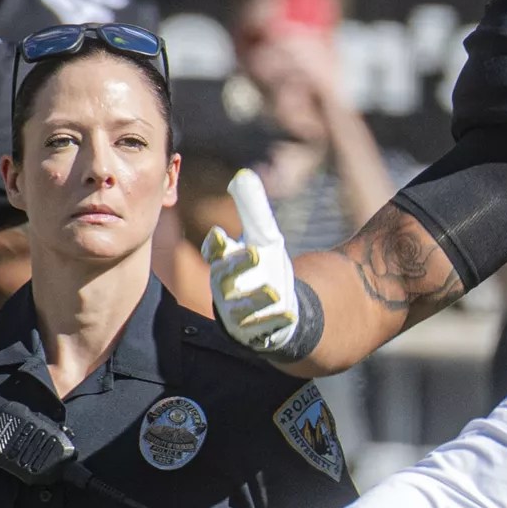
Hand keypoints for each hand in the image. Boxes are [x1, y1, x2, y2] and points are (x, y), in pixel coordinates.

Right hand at [202, 170, 311, 354]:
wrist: (275, 307)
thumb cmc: (263, 268)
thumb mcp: (262, 236)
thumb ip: (252, 209)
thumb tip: (242, 175)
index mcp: (225, 262)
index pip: (215, 252)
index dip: (217, 245)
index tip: (221, 235)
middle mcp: (227, 288)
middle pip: (226, 278)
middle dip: (237, 267)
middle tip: (255, 253)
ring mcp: (241, 313)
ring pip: (243, 308)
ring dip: (257, 299)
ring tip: (274, 290)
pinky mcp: (257, 332)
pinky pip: (264, 329)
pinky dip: (277, 323)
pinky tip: (291, 315)